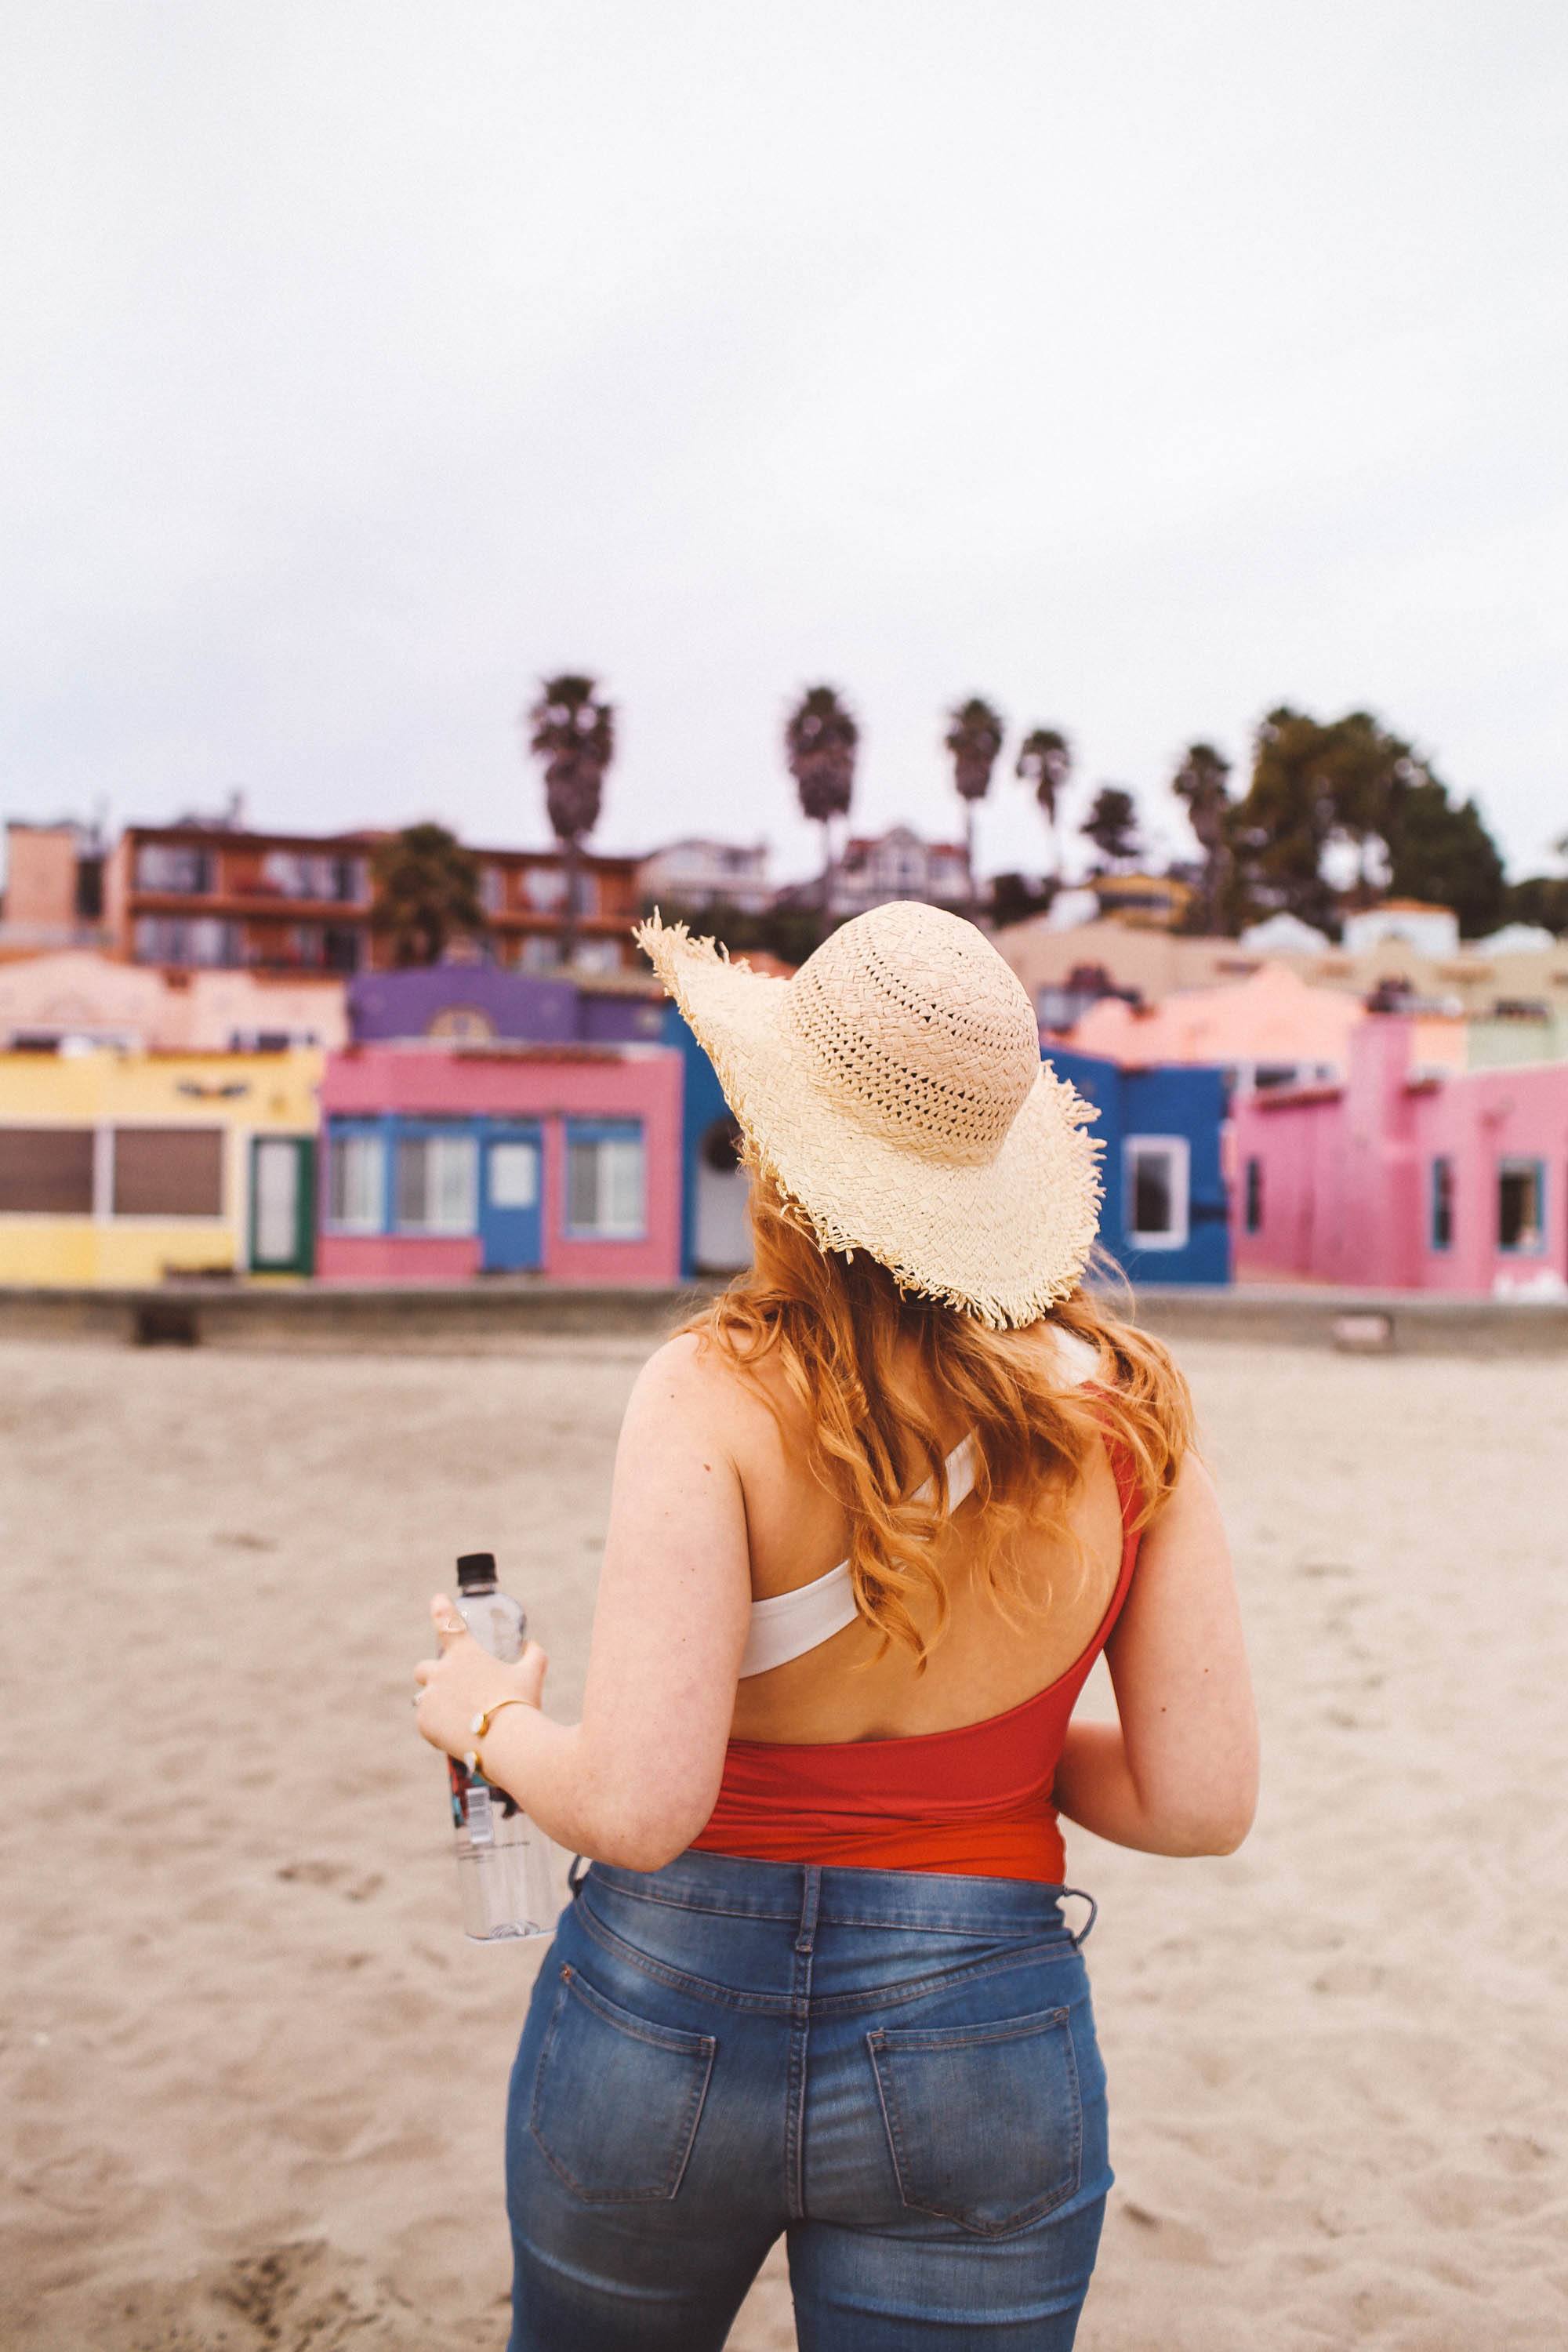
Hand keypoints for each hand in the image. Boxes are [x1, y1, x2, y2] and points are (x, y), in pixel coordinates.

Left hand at [412, 1594, 548, 1762]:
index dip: (440, 1608)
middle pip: (423, 1668)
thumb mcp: (532, 1674)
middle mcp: (441, 1671)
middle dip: (433, 1675)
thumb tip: (532, 1645)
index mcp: (464, 1653)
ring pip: (424, 1698)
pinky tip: (455, 1735)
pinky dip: (437, 1727)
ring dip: (436, 1703)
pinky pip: (426, 1722)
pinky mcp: (425, 1722)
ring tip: (457, 1719)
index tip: (437, 1599)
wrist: (506, 1742)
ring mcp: (430, 1697)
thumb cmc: (521, 1704)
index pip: (447, 1621)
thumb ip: (533, 1655)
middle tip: (451, 1688)